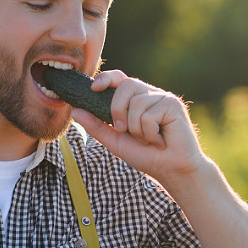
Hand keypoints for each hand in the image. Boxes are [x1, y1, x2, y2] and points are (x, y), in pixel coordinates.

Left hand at [71, 70, 206, 186]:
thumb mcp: (115, 141)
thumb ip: (96, 125)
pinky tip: (160, 140)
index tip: (94, 88)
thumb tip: (75, 110)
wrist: (171, 170)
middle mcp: (149, 94)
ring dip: (136, 129)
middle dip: (117, 110)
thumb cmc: (146, 155)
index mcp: (135, 99)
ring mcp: (162, 98)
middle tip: (123, 130)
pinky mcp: (173, 105)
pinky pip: (150, 115)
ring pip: (136, 103)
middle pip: (126, 85)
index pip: (119, 78)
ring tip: (149, 140)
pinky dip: (150, 133)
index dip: (106, 78)